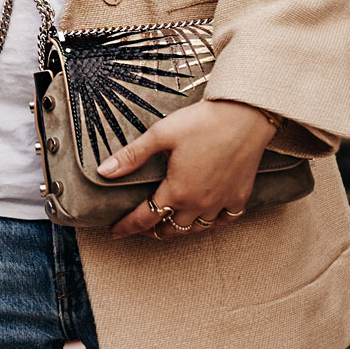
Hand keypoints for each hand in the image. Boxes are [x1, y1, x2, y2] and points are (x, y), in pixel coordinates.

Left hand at [103, 99, 274, 238]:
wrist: (245, 117)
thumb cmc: (202, 122)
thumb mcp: (160, 134)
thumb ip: (132, 156)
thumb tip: (104, 171)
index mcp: (177, 190)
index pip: (145, 218)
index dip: (127, 226)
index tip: (115, 231)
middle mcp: (199, 203)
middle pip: (171, 229)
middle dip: (152, 230)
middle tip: (140, 226)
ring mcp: (222, 202)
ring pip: (197, 228)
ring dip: (179, 228)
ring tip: (169, 223)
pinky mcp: (240, 196)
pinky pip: (225, 220)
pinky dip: (212, 222)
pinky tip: (206, 217)